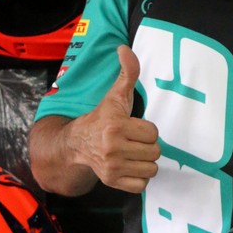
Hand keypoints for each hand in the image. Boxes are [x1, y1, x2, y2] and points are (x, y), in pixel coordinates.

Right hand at [74, 44, 160, 192]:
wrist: (76, 144)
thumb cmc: (101, 118)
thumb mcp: (115, 95)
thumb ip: (127, 72)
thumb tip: (124, 48)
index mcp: (116, 125)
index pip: (153, 132)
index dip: (147, 129)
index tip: (133, 127)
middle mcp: (112, 148)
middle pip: (155, 151)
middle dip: (147, 146)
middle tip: (133, 141)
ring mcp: (112, 167)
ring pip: (151, 169)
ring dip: (145, 162)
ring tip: (132, 153)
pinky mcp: (112, 182)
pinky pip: (142, 184)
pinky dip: (139, 178)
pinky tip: (130, 166)